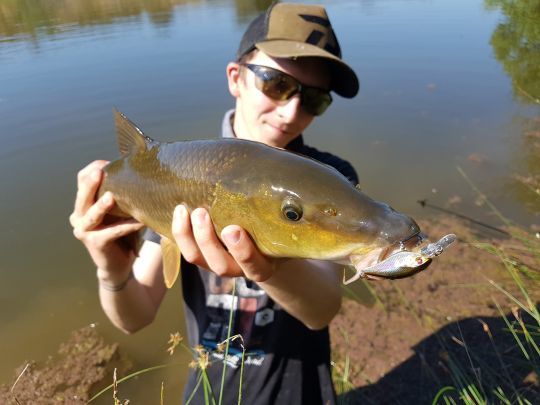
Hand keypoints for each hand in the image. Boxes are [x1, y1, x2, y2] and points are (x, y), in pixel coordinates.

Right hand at [69, 160, 143, 281]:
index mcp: (83, 203)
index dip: (92, 169)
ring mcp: (84, 230)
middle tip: (101, 171)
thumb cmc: (122, 231)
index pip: (82, 179)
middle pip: (82, 195)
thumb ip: (121, 192)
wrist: (118, 264)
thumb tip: (139, 168)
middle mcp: (78, 216)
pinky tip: (142, 221)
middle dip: (91, 183)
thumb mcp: (119, 209)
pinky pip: (113, 232)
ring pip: (91, 214)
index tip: (107, 163)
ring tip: (112, 197)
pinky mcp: (95, 243)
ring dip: (102, 206)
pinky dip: (128, 225)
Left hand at [171, 205, 278, 281]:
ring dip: (188, 236)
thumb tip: (278, 170)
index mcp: (264, 265)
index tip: (233, 230)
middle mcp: (240, 268)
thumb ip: (276, 209)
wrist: (269, 243)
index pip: (254, 266)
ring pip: (197, 258)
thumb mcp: (282, 224)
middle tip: (202, 213)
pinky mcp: (203, 255)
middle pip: (220, 265)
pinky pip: (187, 249)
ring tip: (183, 210)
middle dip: (207, 240)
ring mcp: (219, 262)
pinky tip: (177, 211)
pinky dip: (179, 233)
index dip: (242, 252)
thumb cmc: (278, 228)